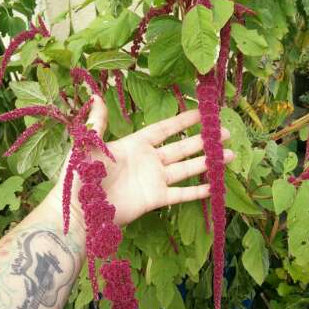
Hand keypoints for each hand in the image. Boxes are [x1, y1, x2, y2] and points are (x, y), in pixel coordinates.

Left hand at [52, 96, 233, 226]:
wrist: (80, 211)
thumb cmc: (81, 177)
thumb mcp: (87, 146)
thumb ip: (98, 123)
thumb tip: (98, 96)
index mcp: (136, 144)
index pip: (165, 129)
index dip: (184, 120)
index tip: (203, 112)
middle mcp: (149, 160)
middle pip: (182, 147)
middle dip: (203, 140)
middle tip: (225, 133)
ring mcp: (154, 180)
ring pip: (187, 169)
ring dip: (207, 162)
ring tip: (228, 156)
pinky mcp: (156, 199)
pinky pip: (182, 194)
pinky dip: (198, 191)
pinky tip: (215, 185)